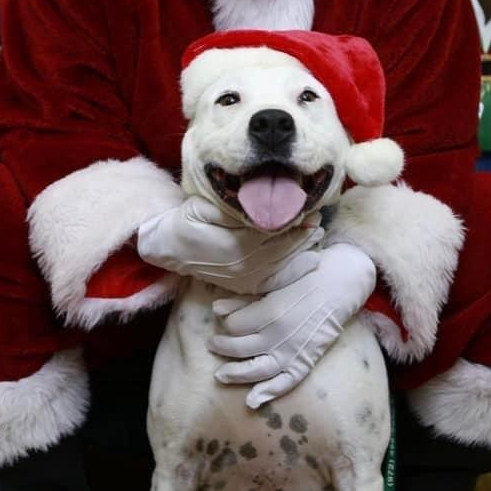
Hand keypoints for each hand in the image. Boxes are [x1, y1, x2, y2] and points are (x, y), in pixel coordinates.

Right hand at [137, 196, 323, 294]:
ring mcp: (245, 278)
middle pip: (282, 248)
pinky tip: (310, 262)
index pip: (273, 230)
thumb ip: (233, 208)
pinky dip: (294, 271)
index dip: (293, 220)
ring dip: (302, 250)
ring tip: (318, 236)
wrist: (171, 248)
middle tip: (318, 220)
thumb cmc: (188, 222)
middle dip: (302, 234)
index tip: (308, 210)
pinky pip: (274, 280)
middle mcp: (243, 264)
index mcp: (235, 243)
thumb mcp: (205, 207)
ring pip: (282, 263)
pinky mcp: (244, 285)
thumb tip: (261, 205)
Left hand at [210, 242, 375, 407]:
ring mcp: (293, 351)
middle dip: (222, 347)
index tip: (224, 320)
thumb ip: (246, 299)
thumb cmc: (306, 276)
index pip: (235, 326)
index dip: (226, 324)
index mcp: (270, 312)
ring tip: (220, 375)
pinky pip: (286, 382)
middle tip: (212, 344)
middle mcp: (278, 335)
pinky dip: (268, 393)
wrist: (341, 284)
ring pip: (257, 369)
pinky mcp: (306, 361)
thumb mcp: (274, 281)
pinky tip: (251, 400)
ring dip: (235, 374)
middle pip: (240, 348)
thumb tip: (216, 309)